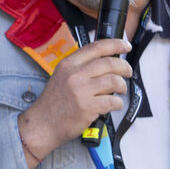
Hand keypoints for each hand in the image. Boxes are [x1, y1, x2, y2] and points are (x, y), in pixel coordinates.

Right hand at [17, 38, 130, 163]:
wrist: (41, 124)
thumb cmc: (53, 103)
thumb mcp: (61, 78)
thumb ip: (79, 69)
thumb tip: (106, 65)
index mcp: (67, 64)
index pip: (95, 48)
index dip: (115, 44)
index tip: (125, 46)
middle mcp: (74, 74)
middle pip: (109, 63)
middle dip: (124, 68)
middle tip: (128, 73)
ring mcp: (81, 90)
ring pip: (114, 81)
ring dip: (122, 86)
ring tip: (120, 91)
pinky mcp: (88, 107)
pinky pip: (113, 101)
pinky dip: (118, 103)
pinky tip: (113, 105)